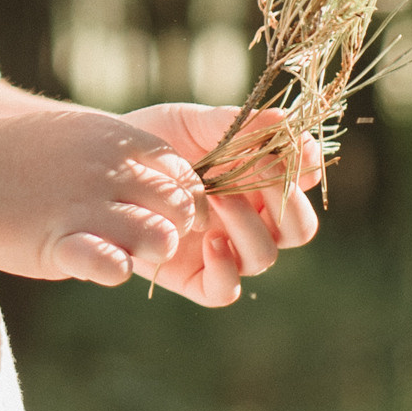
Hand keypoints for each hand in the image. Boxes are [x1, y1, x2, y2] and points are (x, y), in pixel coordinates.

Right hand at [0, 93, 208, 289]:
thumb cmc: (14, 158)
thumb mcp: (75, 133)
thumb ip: (120, 152)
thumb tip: (164, 176)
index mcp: (116, 139)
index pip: (183, 173)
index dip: (181, 198)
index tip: (161, 213)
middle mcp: (109, 169)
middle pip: (180, 206)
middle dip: (175, 228)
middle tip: (148, 239)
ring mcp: (85, 206)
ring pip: (160, 238)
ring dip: (151, 252)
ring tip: (125, 251)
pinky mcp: (60, 243)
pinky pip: (115, 266)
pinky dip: (116, 270)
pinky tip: (100, 264)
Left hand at [125, 101, 322, 307]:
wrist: (104, 164)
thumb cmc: (155, 139)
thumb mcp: (194, 124)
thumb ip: (238, 124)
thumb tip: (284, 119)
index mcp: (262, 181)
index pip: (304, 181)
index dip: (307, 166)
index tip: (295, 146)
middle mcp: (252, 219)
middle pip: (299, 228)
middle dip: (288, 202)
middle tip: (263, 170)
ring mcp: (226, 249)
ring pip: (265, 256)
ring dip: (248, 226)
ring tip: (216, 198)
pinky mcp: (195, 276)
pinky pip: (225, 291)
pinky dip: (225, 270)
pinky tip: (209, 241)